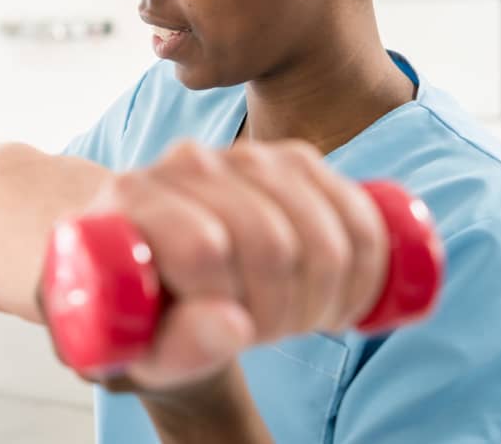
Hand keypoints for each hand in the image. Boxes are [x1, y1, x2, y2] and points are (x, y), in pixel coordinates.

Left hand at [82, 139, 387, 393]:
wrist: (155, 267)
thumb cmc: (140, 313)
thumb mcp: (139, 346)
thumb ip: (175, 347)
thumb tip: (232, 328)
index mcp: (134, 197)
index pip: (205, 249)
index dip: (232, 309)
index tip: (229, 338)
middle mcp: (187, 162)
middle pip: (270, 242)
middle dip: (283, 313)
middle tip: (267, 335)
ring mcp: (245, 153)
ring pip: (322, 233)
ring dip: (326, 297)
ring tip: (297, 320)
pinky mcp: (294, 158)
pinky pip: (357, 213)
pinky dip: (366, 268)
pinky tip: (344, 296)